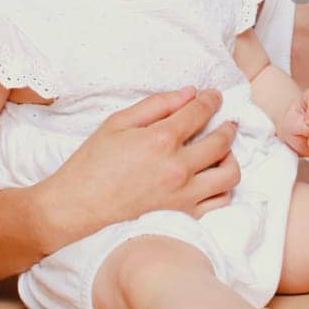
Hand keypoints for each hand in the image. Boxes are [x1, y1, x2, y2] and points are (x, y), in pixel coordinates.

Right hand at [36, 87, 242, 242]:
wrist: (77, 208)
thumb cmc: (92, 163)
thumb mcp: (117, 123)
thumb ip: (157, 105)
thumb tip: (189, 93)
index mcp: (161, 140)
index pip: (200, 112)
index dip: (212, 99)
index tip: (214, 96)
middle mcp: (178, 168)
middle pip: (222, 141)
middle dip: (228, 125)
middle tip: (226, 121)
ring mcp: (184, 194)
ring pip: (230, 173)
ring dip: (230, 157)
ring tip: (222, 151)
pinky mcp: (183, 215)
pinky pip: (220, 200)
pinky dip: (222, 187)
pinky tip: (211, 177)